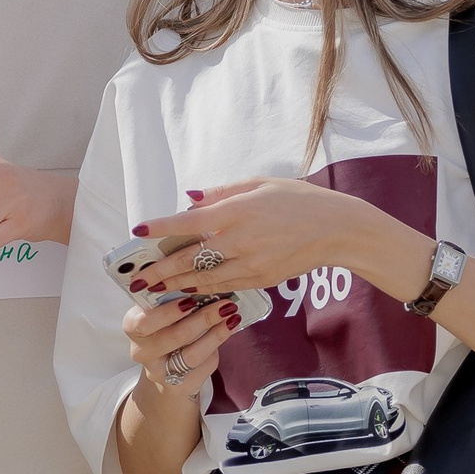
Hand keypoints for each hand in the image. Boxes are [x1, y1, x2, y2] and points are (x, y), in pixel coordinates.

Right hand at [121, 291, 242, 397]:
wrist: (164, 370)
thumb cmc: (164, 327)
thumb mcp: (158, 310)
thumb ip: (168, 296)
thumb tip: (197, 275)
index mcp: (132, 327)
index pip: (144, 321)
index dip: (167, 312)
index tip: (189, 300)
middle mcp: (142, 352)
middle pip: (174, 337)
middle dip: (202, 319)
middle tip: (224, 304)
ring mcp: (161, 372)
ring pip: (192, 354)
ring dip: (216, 333)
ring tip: (231, 316)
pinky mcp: (181, 385)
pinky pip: (204, 366)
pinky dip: (218, 346)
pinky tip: (228, 330)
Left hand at [131, 178, 402, 298]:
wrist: (336, 229)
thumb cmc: (298, 199)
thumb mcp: (260, 183)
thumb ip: (222, 193)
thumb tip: (190, 199)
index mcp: (239, 212)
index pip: (190, 222)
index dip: (162, 227)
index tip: (139, 231)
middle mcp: (241, 241)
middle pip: (191, 259)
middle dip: (160, 270)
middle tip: (138, 277)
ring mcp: (251, 264)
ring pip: (205, 279)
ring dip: (177, 284)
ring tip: (155, 288)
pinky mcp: (261, 280)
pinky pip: (225, 286)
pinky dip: (204, 290)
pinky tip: (188, 290)